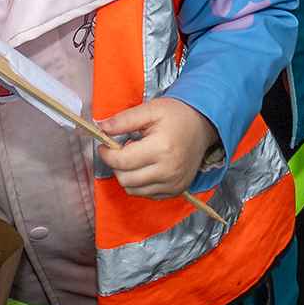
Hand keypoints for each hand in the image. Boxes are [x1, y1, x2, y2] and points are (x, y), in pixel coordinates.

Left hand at [97, 98, 217, 198]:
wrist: (203, 125)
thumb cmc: (176, 115)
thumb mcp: (150, 110)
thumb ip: (123, 120)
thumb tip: (100, 127)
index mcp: (161, 148)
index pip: (122, 161)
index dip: (107, 154)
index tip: (104, 145)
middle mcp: (168, 170)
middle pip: (125, 179)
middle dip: (116, 165)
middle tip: (121, 150)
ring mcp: (173, 183)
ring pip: (134, 190)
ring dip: (126, 175)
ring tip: (134, 157)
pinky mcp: (176, 190)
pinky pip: (147, 194)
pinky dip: (139, 183)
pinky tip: (144, 167)